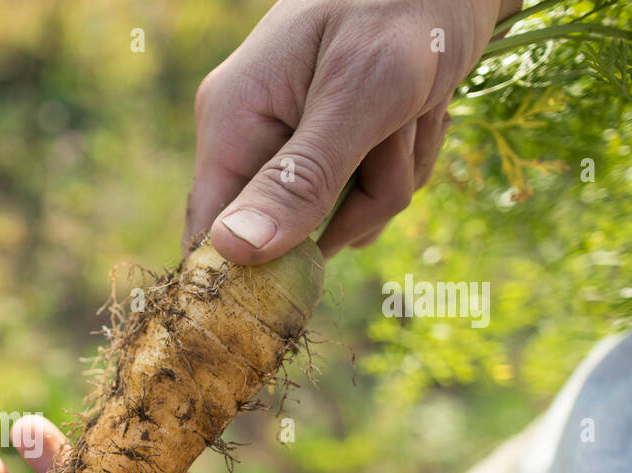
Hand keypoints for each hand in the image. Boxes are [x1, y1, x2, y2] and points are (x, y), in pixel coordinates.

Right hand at [185, 0, 521, 262]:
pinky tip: (421, 110)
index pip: (210, 231)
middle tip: (393, 136)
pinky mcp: (334, 140)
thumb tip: (233, 252)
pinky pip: (367, 190)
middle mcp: (254, 132)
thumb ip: (300, 177)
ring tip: (417, 109)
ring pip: (343, 213)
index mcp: (234, 118)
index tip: (302, 285)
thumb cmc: (410, 6)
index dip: (248, 270)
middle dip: (359, 200)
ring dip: (393, 176)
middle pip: (291, 230)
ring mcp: (295, 138)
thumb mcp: (362, 93)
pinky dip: (404, 161)